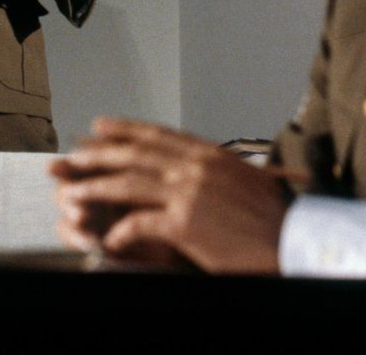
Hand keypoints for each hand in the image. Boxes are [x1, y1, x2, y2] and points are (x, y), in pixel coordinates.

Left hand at [50, 117, 288, 271]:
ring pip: (127, 183)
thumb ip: (213, 171)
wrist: (295, 239)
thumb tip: (194, 170)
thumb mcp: (242, 180)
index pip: (156, 134)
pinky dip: (119, 231)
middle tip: (70, 156)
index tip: (99, 126)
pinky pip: (139, 223)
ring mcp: (189, 192)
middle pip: (134, 153)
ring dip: (95, 188)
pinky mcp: (185, 222)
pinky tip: (107, 240)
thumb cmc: (273, 217)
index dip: (124, 129)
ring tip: (71, 193)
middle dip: (98, 153)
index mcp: (208, 154)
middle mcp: (195, 166)